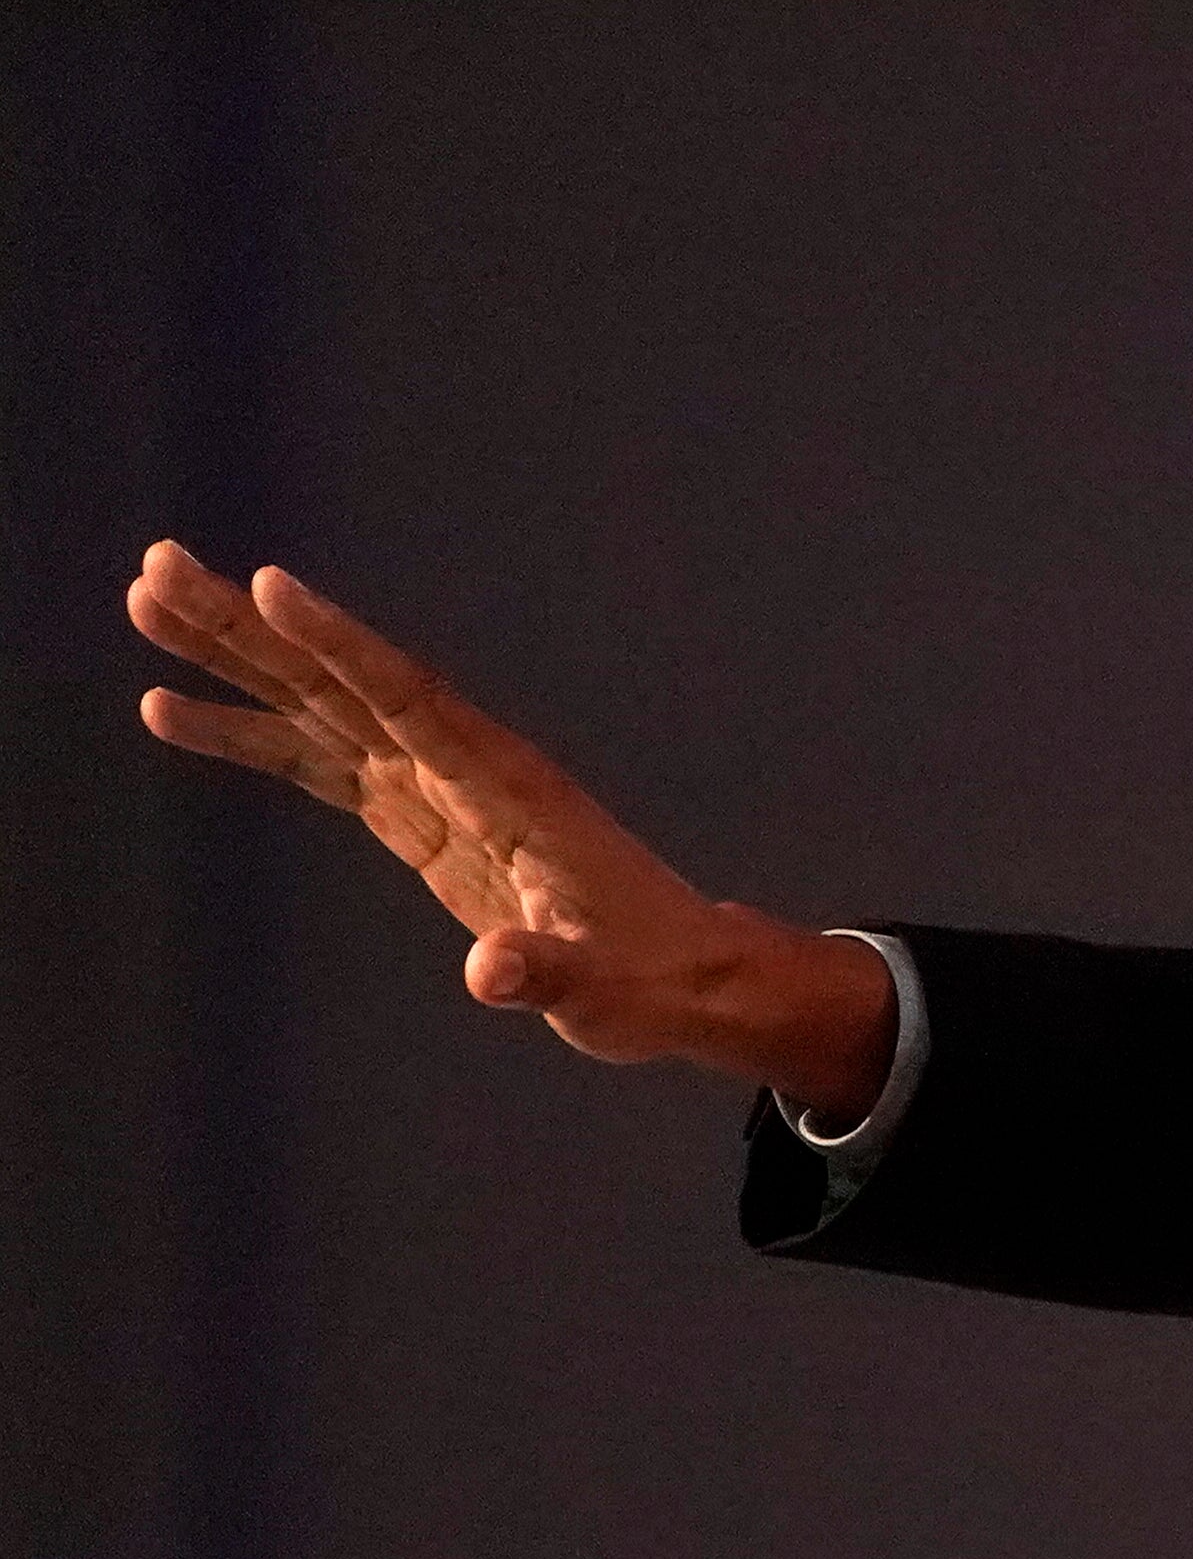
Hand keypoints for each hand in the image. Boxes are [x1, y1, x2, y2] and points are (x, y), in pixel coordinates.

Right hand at [128, 542, 896, 1120]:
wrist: (681, 976)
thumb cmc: (648, 979)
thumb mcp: (602, 990)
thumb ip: (547, 975)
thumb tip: (491, 971)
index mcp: (507, 789)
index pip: (410, 701)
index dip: (341, 647)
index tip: (271, 585)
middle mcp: (464, 769)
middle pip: (343, 683)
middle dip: (251, 629)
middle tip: (156, 568)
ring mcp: (436, 787)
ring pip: (320, 707)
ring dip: (234, 660)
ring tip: (145, 603)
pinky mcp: (418, 818)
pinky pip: (319, 760)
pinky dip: (249, 734)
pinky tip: (173, 709)